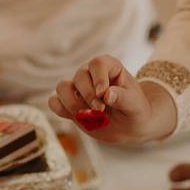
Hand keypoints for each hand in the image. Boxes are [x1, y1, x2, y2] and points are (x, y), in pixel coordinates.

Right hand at [48, 55, 175, 143]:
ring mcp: (78, 89)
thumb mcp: (135, 105)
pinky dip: (60, 109)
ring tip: (89, 116)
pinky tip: (75, 118)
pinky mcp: (69, 104)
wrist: (129, 126)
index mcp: (109, 67)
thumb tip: (107, 94)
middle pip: (79, 77)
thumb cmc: (135, 110)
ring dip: (72, 104)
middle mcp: (90, 74)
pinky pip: (54, 102)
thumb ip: (123, 98)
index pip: (97, 64)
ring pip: (62, 87)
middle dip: (88, 96)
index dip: (98, 78)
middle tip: (101, 111)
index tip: (103, 94)